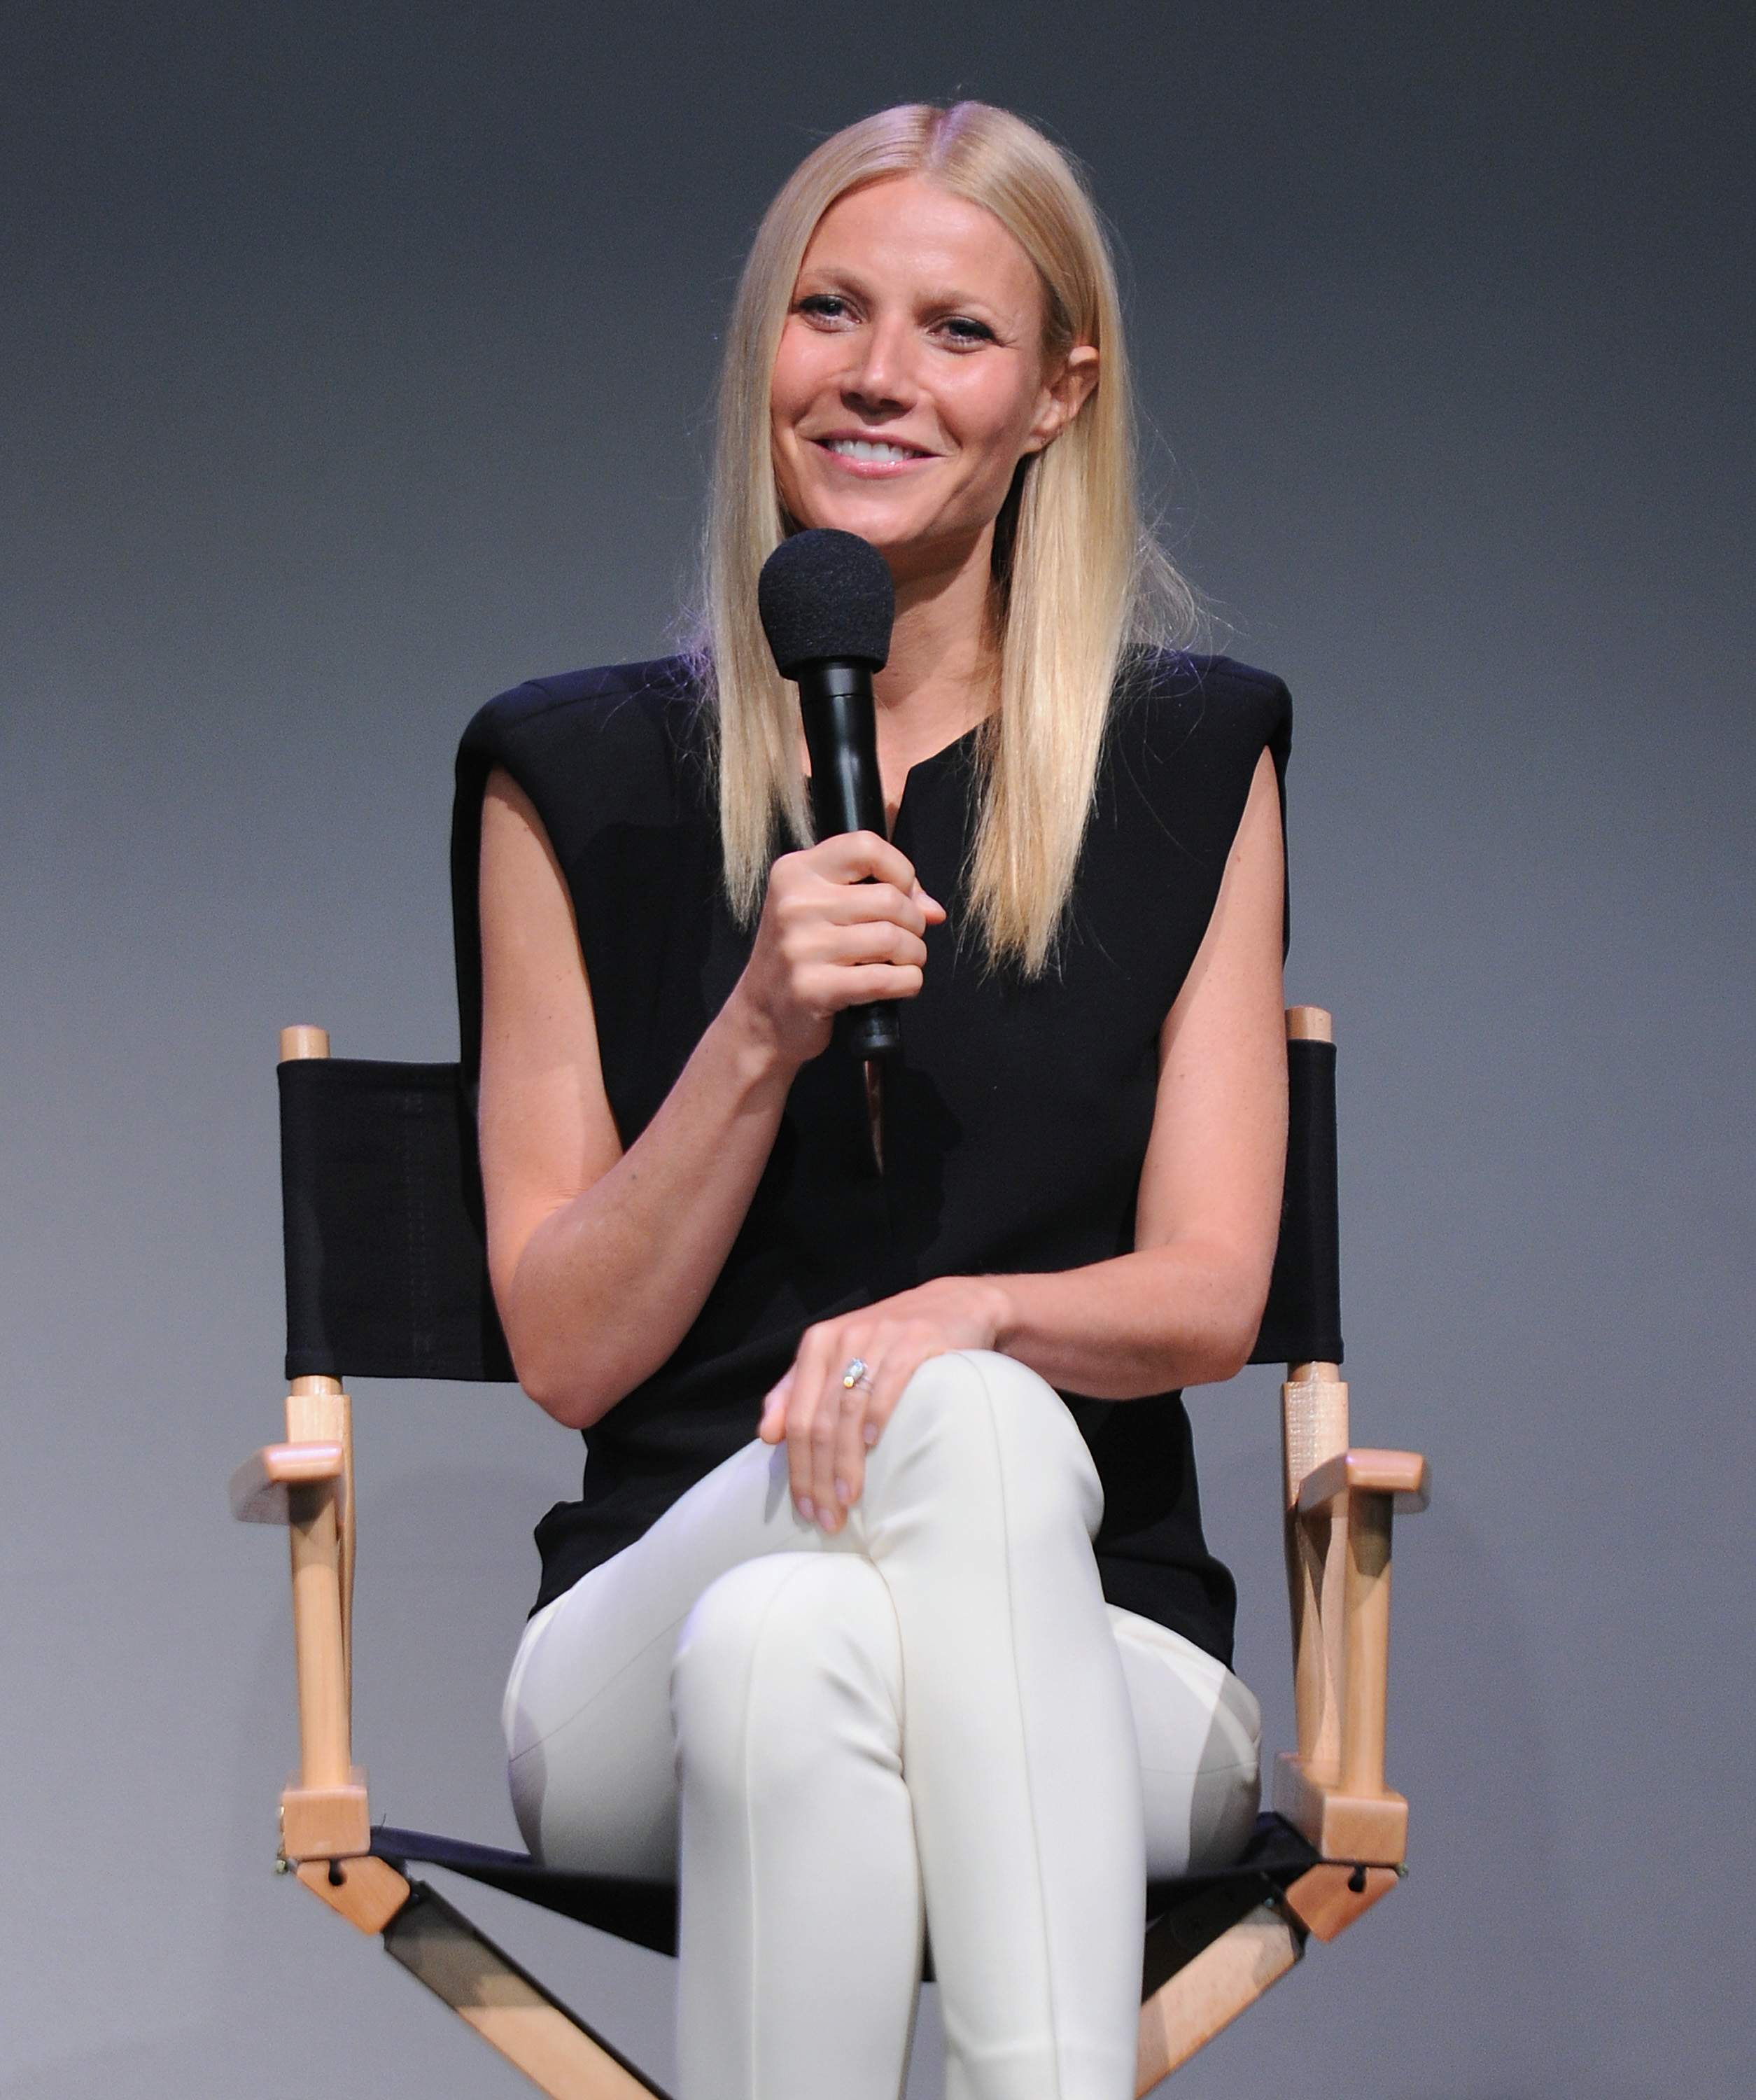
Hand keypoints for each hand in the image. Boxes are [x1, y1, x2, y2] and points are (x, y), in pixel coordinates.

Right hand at [729, 832, 945, 1069]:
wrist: (763, 1014)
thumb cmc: (804, 955)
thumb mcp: (823, 906)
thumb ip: (875, 887)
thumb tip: (931, 909)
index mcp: (796, 872)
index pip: (866, 846)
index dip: (901, 870)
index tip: (903, 893)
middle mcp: (794, 904)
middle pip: (890, 899)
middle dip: (914, 923)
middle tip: (906, 939)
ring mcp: (801, 947)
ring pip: (893, 939)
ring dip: (914, 955)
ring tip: (903, 962)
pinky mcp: (813, 988)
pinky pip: (886, 979)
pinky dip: (908, 983)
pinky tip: (899, 985)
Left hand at [757, 1276, 1015, 1530]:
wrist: (952, 1305)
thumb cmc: (887, 1342)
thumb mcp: (837, 1357)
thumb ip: (796, 1391)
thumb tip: (766, 1435)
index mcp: (817, 1345)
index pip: (796, 1417)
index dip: (797, 1468)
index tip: (805, 1509)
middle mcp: (843, 1338)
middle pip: (819, 1420)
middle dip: (819, 1475)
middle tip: (827, 1518)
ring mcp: (878, 1338)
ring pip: (848, 1410)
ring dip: (846, 1461)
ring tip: (848, 1498)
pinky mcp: (914, 1341)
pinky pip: (888, 1384)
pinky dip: (877, 1417)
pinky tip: (873, 1447)